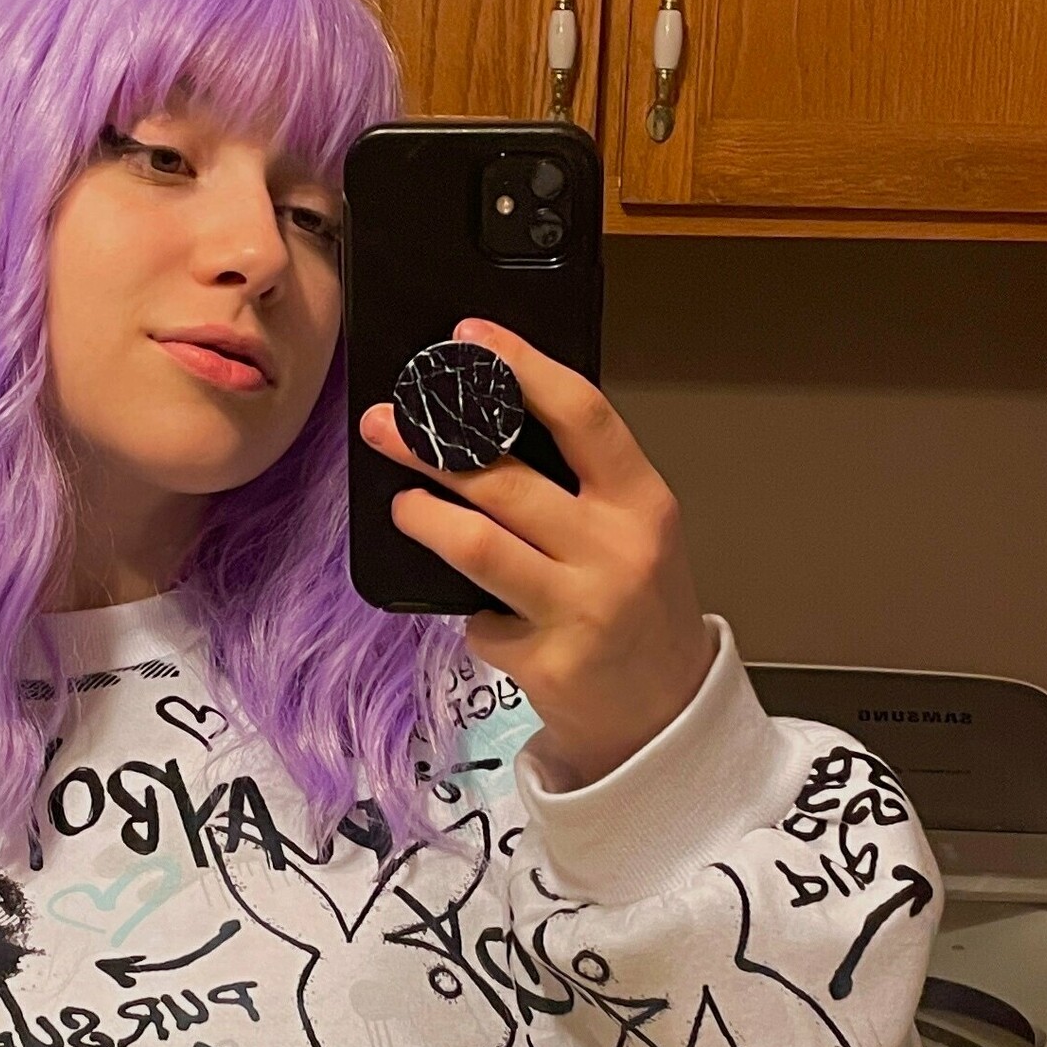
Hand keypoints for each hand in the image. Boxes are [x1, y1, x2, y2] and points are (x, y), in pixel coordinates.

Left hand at [359, 318, 717, 787]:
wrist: (662, 709)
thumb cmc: (635, 604)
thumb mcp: (630, 530)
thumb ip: (577, 481)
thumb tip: (481, 419)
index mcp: (642, 501)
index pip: (582, 414)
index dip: (521, 367)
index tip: (470, 336)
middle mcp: (617, 550)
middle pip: (506, 479)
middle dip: (432, 444)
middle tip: (383, 425)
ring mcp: (581, 608)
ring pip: (477, 545)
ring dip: (424, 517)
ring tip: (403, 505)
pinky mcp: (546, 659)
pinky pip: (478, 617)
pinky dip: (466, 609)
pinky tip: (479, 611)